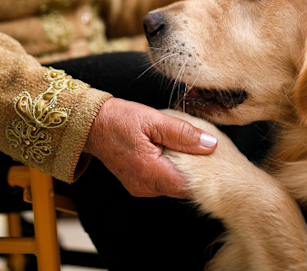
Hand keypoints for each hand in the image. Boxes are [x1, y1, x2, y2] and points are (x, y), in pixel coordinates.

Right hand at [83, 98, 217, 198]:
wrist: (91, 124)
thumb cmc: (119, 119)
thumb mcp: (154, 120)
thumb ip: (183, 133)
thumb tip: (210, 144)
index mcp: (150, 172)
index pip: (188, 186)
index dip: (205, 175)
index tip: (214, 160)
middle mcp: (145, 186)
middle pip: (181, 187)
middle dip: (195, 171)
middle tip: (203, 149)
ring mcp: (140, 187)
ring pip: (172, 185)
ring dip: (182, 169)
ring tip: (186, 147)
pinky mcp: (138, 183)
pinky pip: (161, 181)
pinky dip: (170, 168)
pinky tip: (171, 151)